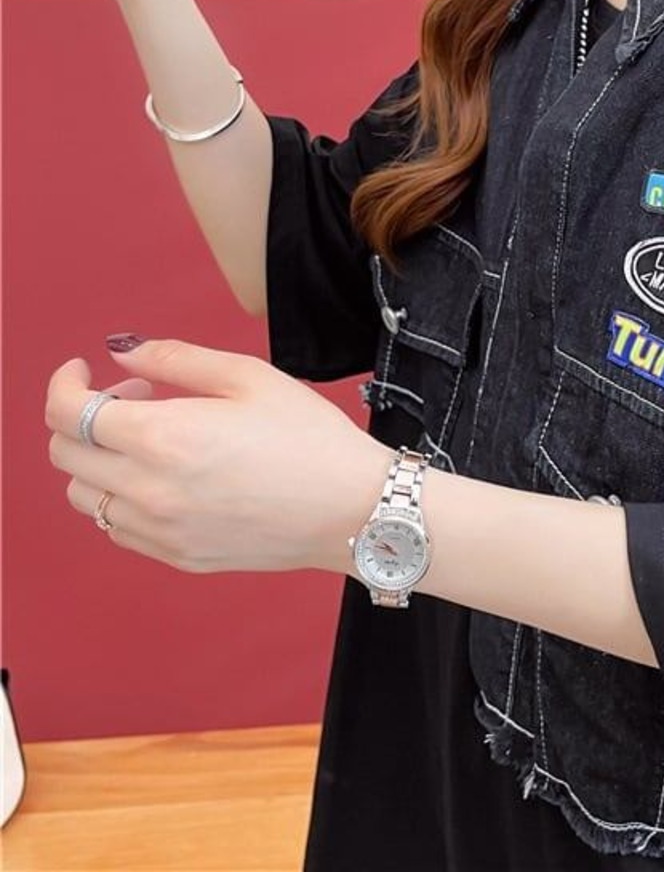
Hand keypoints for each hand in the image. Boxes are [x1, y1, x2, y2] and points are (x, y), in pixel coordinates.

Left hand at [46, 336, 395, 574]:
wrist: (352, 508)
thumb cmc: (311, 438)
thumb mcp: (250, 377)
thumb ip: (178, 359)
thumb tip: (123, 352)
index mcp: (164, 438)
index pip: (69, 414)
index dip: (65, 384)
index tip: (81, 371)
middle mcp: (149, 490)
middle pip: (66, 454)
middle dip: (86, 416)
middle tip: (139, 396)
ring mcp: (160, 531)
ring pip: (85, 495)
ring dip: (101, 459)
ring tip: (156, 440)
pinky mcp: (177, 556)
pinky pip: (117, 527)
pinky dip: (123, 496)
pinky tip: (170, 476)